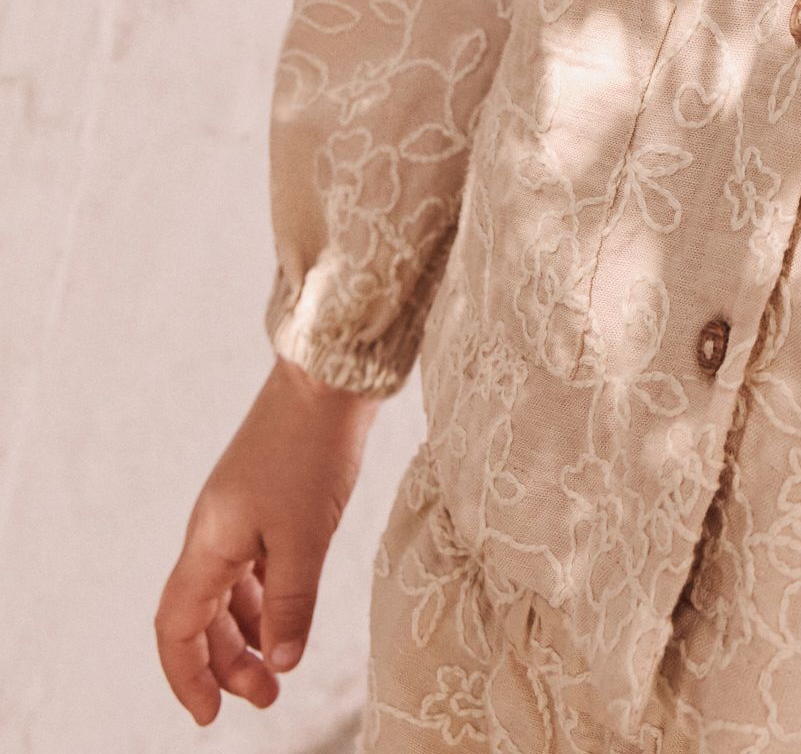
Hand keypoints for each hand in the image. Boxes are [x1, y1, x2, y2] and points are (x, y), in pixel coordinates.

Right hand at [155, 355, 382, 724]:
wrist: (328, 377)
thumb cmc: (311, 450)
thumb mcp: (305, 536)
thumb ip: (291, 603)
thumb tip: (284, 662)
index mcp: (208, 543)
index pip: (176, 628)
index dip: (187, 677)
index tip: (209, 719)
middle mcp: (213, 531)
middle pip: (202, 617)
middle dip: (228, 664)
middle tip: (270, 695)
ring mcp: (238, 513)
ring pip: (229, 592)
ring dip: (249, 633)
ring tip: (283, 665)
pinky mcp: (266, 499)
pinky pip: (252, 565)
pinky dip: (266, 597)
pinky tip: (291, 612)